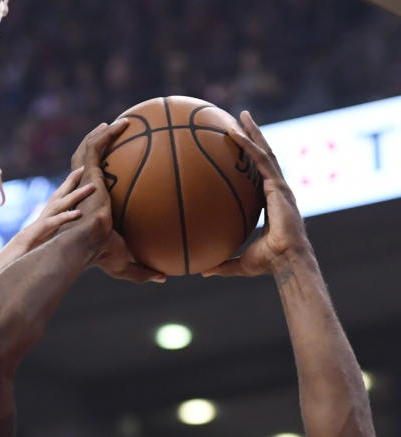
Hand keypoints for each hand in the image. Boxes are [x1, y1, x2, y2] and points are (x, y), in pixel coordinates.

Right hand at [0, 167, 94, 302]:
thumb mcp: (32, 262)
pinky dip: (64, 218)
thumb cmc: (8, 275)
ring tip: (92, 186)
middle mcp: (34, 227)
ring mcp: (31, 231)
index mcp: (36, 231)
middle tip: (85, 168)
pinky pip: (49, 226)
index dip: (66, 192)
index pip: (53, 207)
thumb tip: (56, 255)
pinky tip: (78, 214)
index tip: (79, 178)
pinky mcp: (28, 240)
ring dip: (74, 196)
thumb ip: (43, 254)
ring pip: (55, 208)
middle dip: (70, 184)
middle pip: (55, 200)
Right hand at [73, 122, 165, 284]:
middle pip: (88, 166)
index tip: (117, 171)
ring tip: (116, 124)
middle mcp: (85, 192)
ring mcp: (84, 181)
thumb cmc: (101, 256)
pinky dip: (106, 134)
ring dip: (100, 135)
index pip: (94, 189)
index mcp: (92, 208)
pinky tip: (122, 124)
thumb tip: (163, 278)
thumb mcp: (126, 264)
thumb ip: (143, 270)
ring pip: (88, 150)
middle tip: (113, 140)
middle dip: (99, 150)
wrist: (86, 244)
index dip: (101, 179)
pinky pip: (96, 147)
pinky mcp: (88, 174)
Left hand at [202, 111, 313, 278]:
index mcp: (270, 203)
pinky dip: (249, 146)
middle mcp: (277, 190)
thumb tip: (201, 270)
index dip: (251, 160)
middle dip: (254, 136)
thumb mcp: (239, 263)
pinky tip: (235, 134)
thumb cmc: (268, 264)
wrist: (286, 261)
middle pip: (264, 156)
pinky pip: (261, 161)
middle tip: (241, 119)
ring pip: (265, 152)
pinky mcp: (279, 186)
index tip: (240, 148)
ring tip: (242, 115)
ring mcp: (279, 186)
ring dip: (253, 132)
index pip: (259, 176)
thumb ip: (222, 263)